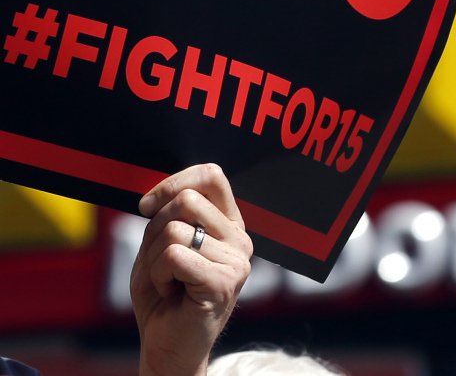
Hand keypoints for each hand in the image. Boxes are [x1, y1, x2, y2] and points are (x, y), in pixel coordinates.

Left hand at [131, 163, 252, 375]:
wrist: (167, 349)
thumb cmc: (163, 298)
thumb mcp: (159, 246)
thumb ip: (166, 217)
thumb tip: (155, 198)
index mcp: (228, 223)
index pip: (210, 175)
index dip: (174, 182)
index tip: (147, 206)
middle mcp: (239, 237)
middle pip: (187, 199)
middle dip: (156, 228)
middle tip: (160, 261)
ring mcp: (237, 260)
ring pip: (175, 229)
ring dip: (155, 259)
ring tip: (168, 281)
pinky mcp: (224, 282)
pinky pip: (174, 256)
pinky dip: (159, 274)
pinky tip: (172, 292)